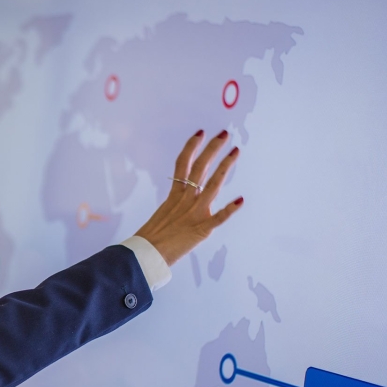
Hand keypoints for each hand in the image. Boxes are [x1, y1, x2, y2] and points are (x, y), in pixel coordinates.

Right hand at [135, 130, 242, 265]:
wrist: (146, 254)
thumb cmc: (151, 236)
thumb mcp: (163, 213)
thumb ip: (176, 204)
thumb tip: (182, 199)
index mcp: (174, 195)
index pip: (182, 164)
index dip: (192, 147)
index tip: (201, 132)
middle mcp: (185, 199)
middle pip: (199, 168)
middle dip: (212, 149)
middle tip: (224, 134)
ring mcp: (194, 213)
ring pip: (212, 185)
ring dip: (225, 167)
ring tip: (235, 151)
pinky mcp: (201, 230)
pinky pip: (218, 218)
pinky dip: (229, 209)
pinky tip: (241, 200)